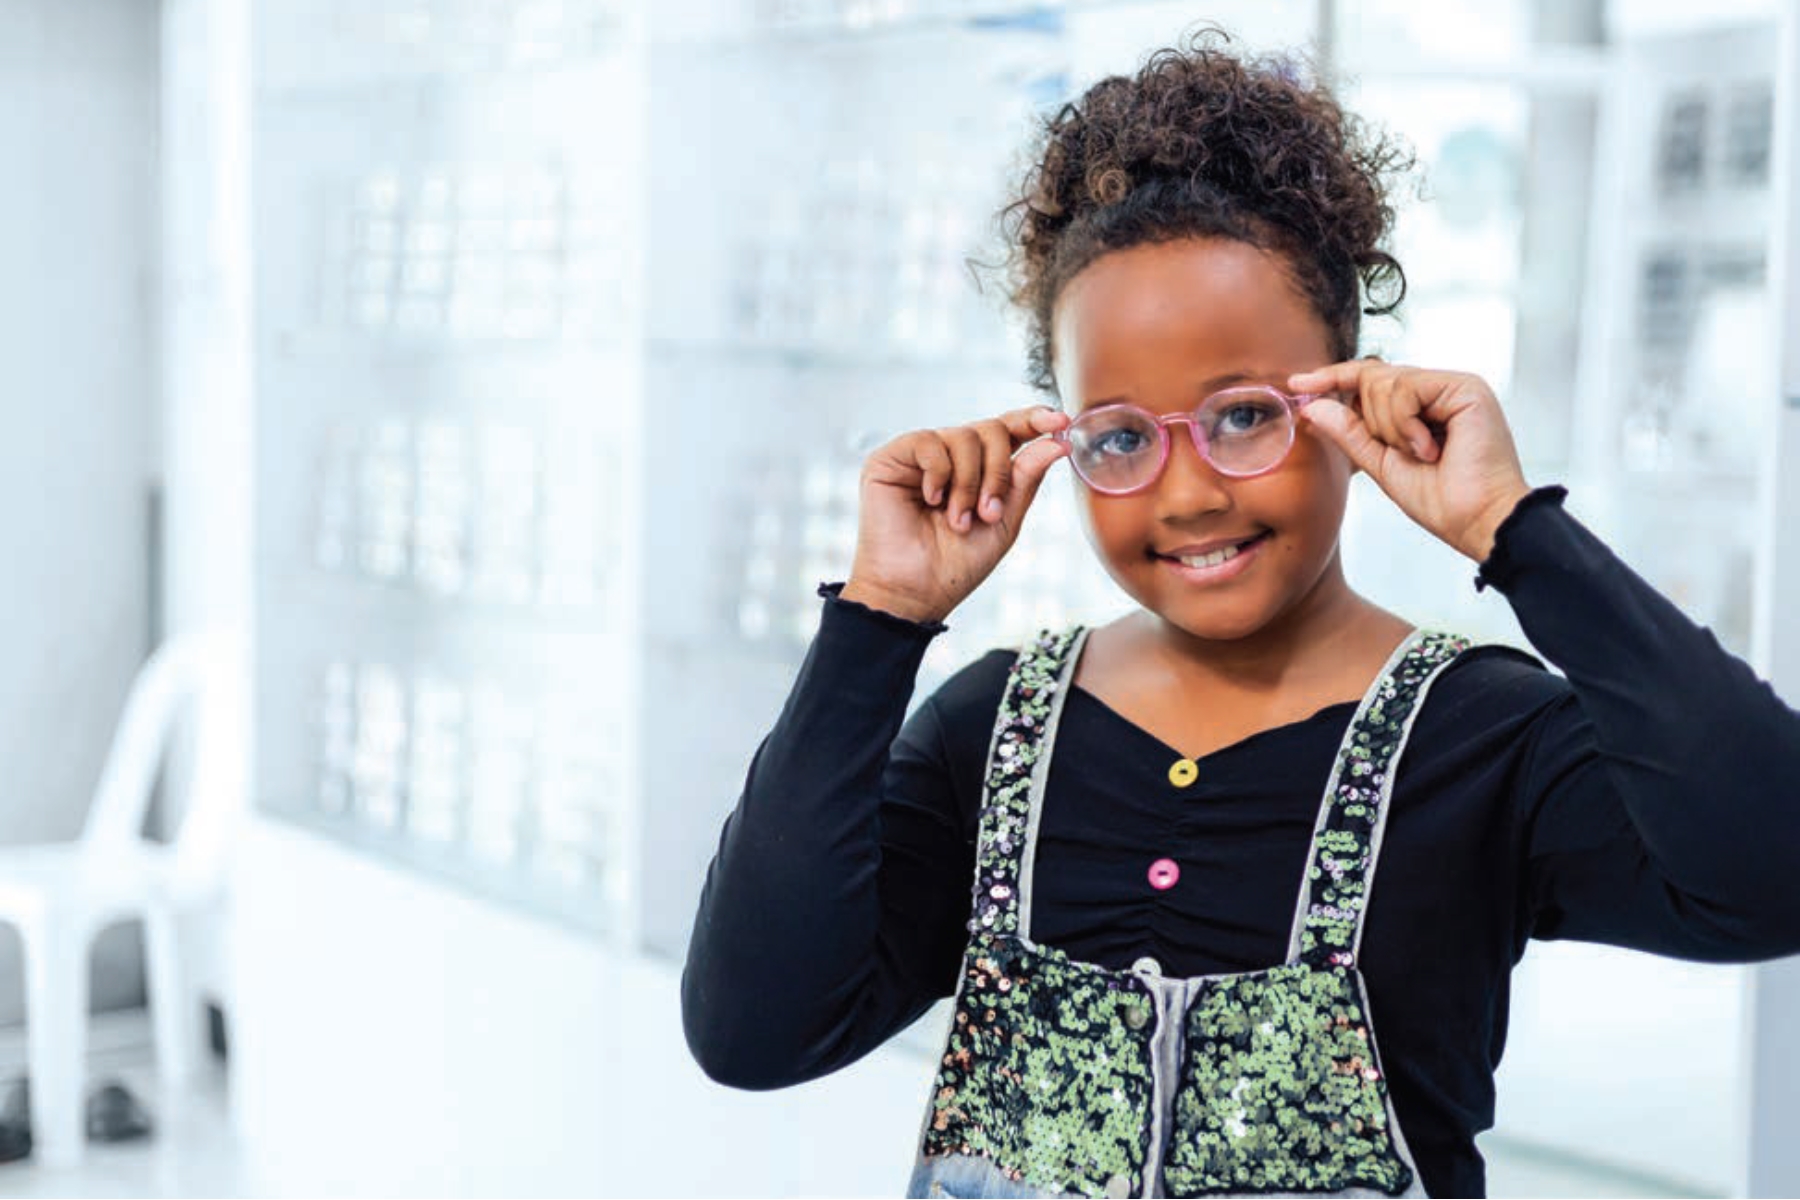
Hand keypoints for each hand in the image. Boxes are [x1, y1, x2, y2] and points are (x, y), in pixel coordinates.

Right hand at [841, 406, 1070, 623]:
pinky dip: (938, 473)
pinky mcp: (891, 458)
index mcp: (981, 469)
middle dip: (998, 471)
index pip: (1010, 431)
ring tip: (958, 521)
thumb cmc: (958, 564)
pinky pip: (928, 441)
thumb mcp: (1005, 521)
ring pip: (964, 436)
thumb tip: (1057, 442)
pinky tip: (931, 501)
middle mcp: (952, 456)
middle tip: (989, 512)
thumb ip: (1026, 478)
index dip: (1033, 420)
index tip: (1060, 421)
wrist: (917, 591)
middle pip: (992, 429)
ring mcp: (921, 456)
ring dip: (968, 483)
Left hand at [1287, 360, 1532, 562]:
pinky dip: (1405, 423)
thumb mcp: (1382, 464)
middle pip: (1372, 378)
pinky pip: (1405, 387)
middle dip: (1372, 422)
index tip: (1297, 384)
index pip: (1369, 379)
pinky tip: (1429, 447)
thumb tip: (1313, 406)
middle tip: (1404, 454)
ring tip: (1423, 454)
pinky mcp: (1465, 386)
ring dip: (1390, 428)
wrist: (1478, 521)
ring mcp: (1453, 386)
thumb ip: (1350, 433)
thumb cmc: (1442, 502)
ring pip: (1385, 381)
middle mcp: (1438, 391)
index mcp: (1421, 407)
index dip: (1333, 378)